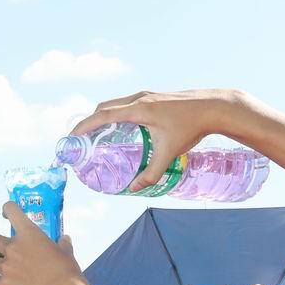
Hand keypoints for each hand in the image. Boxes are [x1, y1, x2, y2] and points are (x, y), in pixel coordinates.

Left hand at [0, 202, 84, 284]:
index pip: (11, 209)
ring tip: (7, 273)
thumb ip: (63, 244)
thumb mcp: (67, 254)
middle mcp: (13, 247)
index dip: (7, 210)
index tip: (7, 215)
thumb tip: (65, 239)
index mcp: (29, 233)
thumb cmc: (66, 272)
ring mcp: (5, 266)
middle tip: (8, 252)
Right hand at [70, 89, 244, 193]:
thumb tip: (134, 189)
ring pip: (116, 104)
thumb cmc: (190, 128)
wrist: (213, 107)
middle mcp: (139, 98)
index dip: (84, 125)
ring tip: (97, 134)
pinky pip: (127, 104)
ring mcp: (147, 95)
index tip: (72, 136)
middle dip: (89, 122)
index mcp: (138, 109)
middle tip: (81, 139)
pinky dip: (116, 114)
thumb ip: (150, 173)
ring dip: (103, 116)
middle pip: (105, 107)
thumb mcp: (168, 153)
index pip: (102, 115)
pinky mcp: (154, 97)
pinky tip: (121, 128)